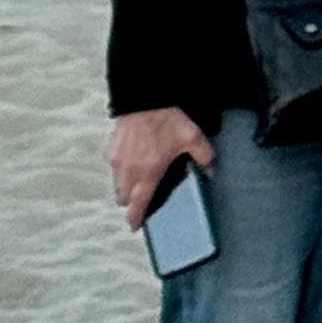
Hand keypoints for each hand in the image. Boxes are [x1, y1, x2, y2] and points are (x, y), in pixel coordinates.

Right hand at [108, 108, 212, 231]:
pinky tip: (134, 158)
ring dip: (125, 186)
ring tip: (139, 180)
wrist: (144, 96)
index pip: (136, 207)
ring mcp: (117, 160)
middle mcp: (128, 171)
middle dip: (131, 202)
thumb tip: (210, 169)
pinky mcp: (111, 147)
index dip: (135, 219)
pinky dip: (122, 167)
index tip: (136, 226)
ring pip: (117, 183)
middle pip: (123, 198)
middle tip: (142, 200)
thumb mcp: (192, 138)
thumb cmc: (165, 118)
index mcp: (147, 175)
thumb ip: (203, 156)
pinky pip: (114, 165)